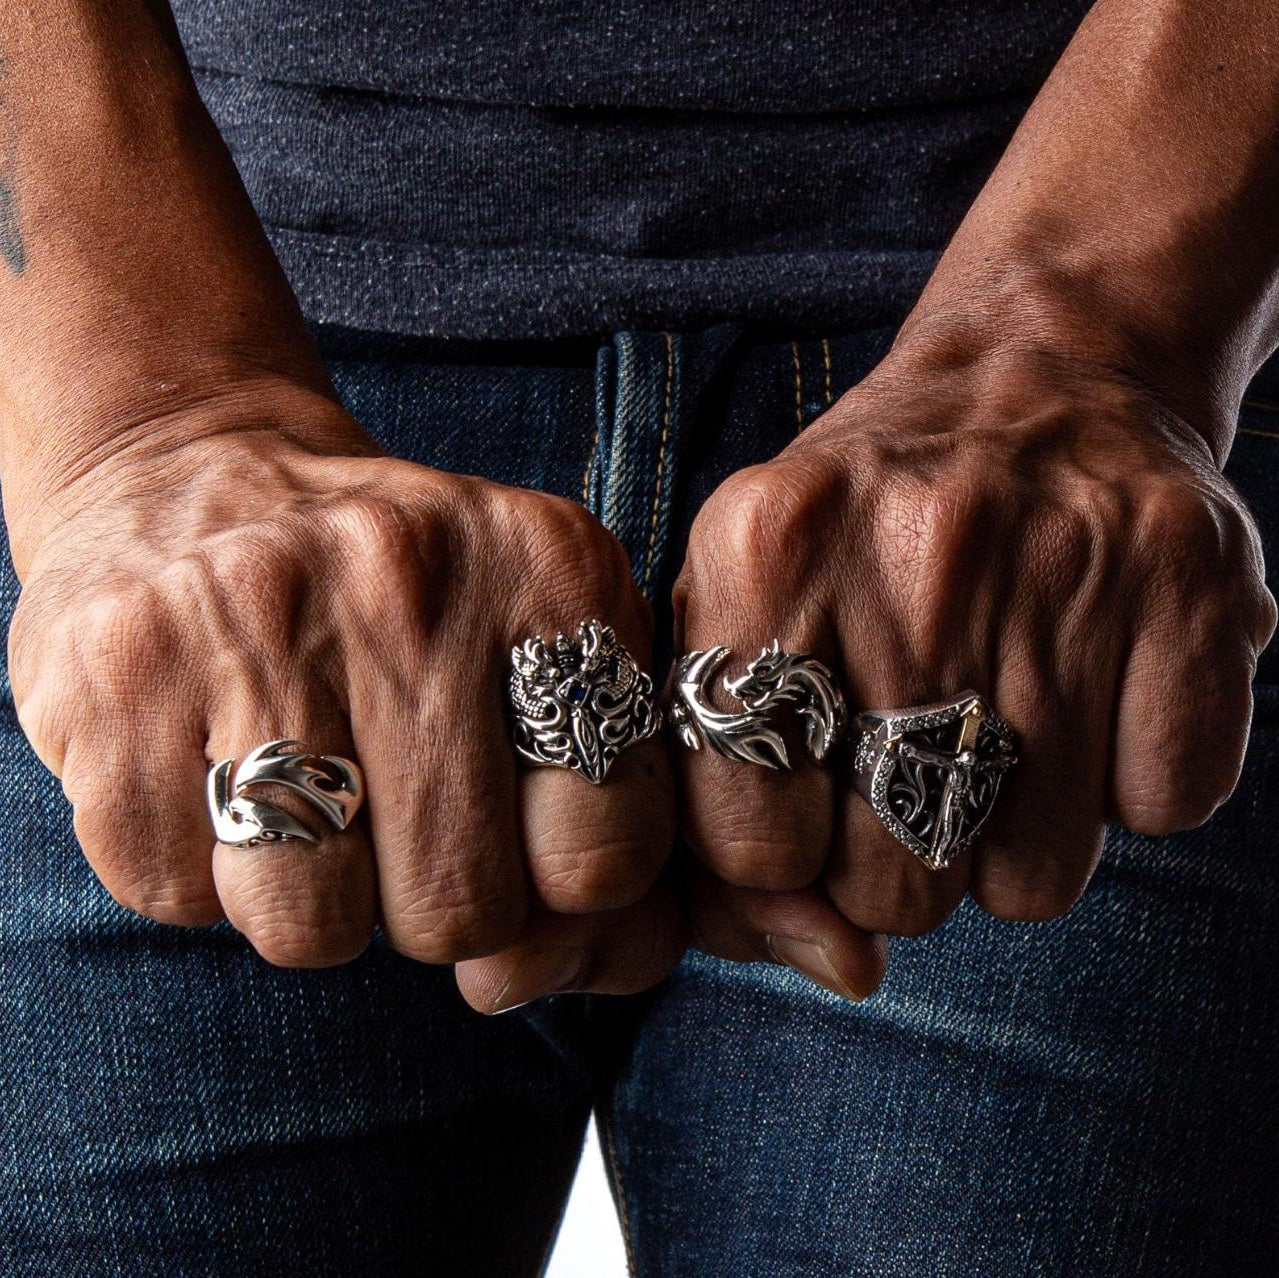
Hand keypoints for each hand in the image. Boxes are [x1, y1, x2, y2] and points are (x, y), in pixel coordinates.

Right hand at [7, 383, 683, 1005]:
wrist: (192, 472)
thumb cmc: (401, 601)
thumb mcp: (538, 642)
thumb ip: (614, 803)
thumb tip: (629, 961)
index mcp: (548, 566)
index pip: (604, 852)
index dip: (564, 891)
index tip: (525, 845)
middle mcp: (406, 576)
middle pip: (460, 910)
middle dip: (436, 905)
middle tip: (402, 820)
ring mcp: (251, 615)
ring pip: (312, 926)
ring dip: (314, 902)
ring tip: (306, 797)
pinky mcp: (117, 671)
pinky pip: (179, 894)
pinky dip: (199, 872)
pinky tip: (209, 766)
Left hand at [672, 332, 1275, 945]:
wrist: (1031, 375)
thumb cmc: (862, 525)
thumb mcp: (745, 609)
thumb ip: (725, 791)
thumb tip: (831, 965)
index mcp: (762, 553)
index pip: (747, 845)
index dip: (778, 853)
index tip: (807, 800)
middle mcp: (909, 558)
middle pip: (891, 886)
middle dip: (895, 859)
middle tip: (912, 760)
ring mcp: (1062, 570)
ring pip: (1032, 881)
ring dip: (1013, 834)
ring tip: (1002, 721)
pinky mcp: (1194, 583)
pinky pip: (1162, 806)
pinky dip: (1131, 775)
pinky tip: (1095, 685)